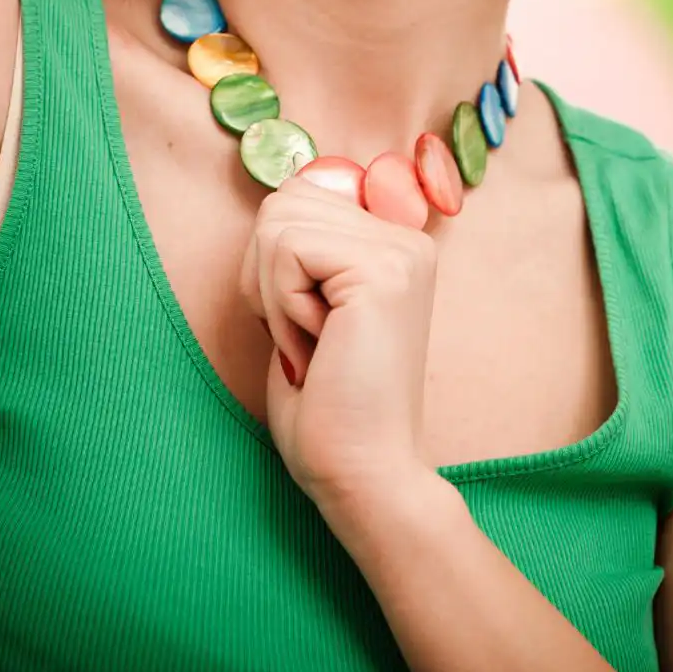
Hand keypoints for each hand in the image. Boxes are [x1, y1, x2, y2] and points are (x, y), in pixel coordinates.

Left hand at [238, 169, 438, 515]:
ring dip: (272, 292)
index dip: (273, 263)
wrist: (362, 475)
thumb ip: (302, 251)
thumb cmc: (326, 410)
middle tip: (305, 337)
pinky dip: (281, 305)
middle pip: (284, 200)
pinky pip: (287, 250)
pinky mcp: (383, 270)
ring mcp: (400, 250)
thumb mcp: (308, 308)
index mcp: (393, 244)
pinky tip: (317, 347)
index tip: (305, 324)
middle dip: (266, 273)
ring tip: (313, 343)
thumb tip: (278, 199)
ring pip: (279, 221)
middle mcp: (406, 238)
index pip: (298, 196)